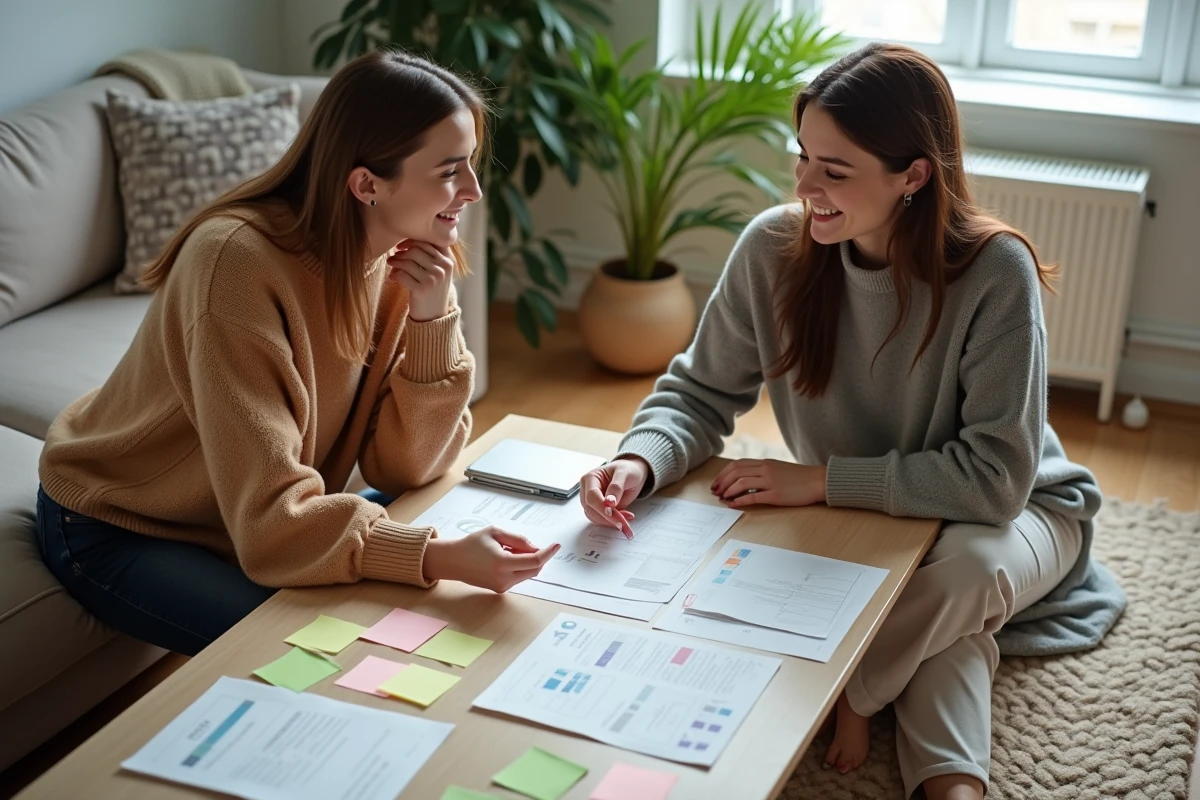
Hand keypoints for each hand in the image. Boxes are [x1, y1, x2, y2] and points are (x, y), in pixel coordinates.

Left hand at [388, 240, 453, 321]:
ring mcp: (433, 279)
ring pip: (408, 261)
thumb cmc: (433, 291)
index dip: (412, 241)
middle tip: (393, 257)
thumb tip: (407, 240)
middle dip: (402, 252)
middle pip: (416, 249)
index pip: (430, 241)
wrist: (434, 317)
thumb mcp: (440, 272)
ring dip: (395, 262)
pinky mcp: (422, 289)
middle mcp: (443, 268)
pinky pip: (402, 274)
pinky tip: (392, 277)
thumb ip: (432, 256)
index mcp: (449, 261)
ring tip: (391, 264)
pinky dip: (394, 274)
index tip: (402, 246)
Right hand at [422, 527, 558, 591]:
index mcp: (502, 563)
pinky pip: (518, 577)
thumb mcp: (495, 533)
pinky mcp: (500, 590)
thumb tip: (536, 548)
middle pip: (535, 569)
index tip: (556, 545)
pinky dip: (519, 567)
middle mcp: (503, 578)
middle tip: (523, 544)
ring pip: (527, 574)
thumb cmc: (472, 544)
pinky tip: (503, 558)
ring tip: (506, 550)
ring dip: (527, 561)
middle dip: (537, 556)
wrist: (453, 561)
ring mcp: (502, 586)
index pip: (535, 560)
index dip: (548, 553)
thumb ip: (518, 540)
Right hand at [580, 457, 649, 538]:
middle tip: (625, 523)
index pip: (592, 496)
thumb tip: (609, 502)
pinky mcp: (597, 508)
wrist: (633, 472)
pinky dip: (611, 522)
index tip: (615, 516)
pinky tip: (623, 519)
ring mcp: (591, 500)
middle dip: (608, 518)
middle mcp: (587, 490)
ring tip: (626, 519)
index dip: (602, 508)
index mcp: (590, 478)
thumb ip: (616, 487)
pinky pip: (600, 519)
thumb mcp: (625, 474)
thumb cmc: (628, 470)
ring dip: (610, 522)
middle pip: (591, 509)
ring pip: (594, 517)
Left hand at [711, 459, 826, 507]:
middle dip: (722, 482)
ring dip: (728, 491)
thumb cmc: (799, 477)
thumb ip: (762, 471)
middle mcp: (765, 469)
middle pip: (736, 472)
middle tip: (715, 492)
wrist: (818, 481)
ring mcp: (770, 481)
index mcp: (765, 462)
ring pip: (741, 483)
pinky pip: (753, 497)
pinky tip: (733, 504)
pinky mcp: (776, 494)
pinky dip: (739, 500)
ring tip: (722, 498)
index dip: (723, 473)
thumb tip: (745, 480)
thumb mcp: (778, 469)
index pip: (737, 464)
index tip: (717, 482)